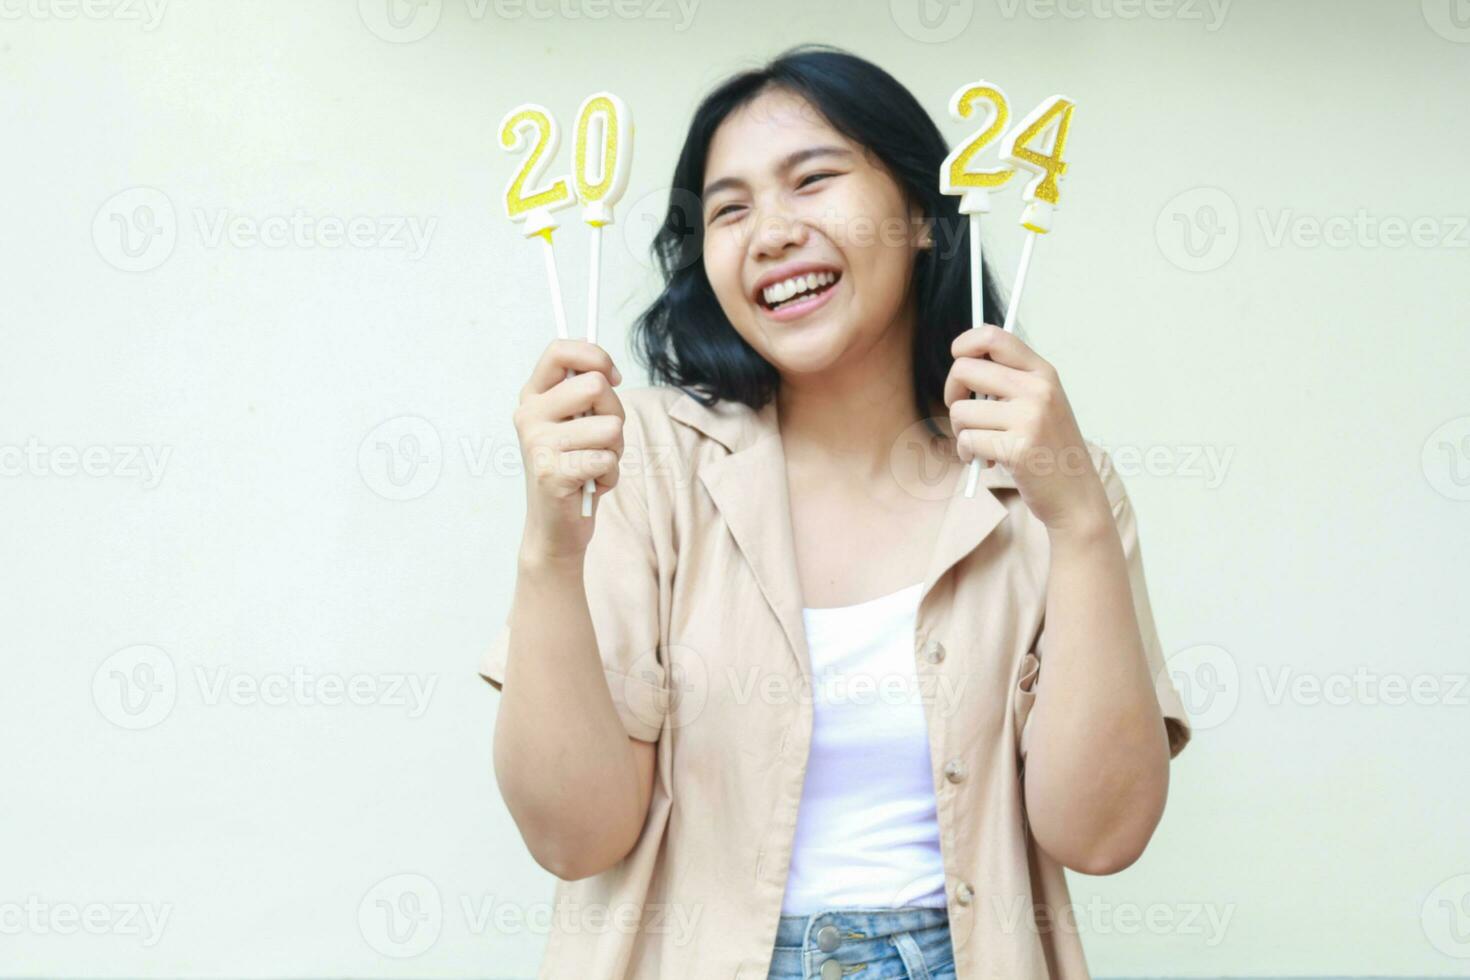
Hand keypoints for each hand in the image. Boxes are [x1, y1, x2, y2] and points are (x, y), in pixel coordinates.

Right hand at [513, 339, 624, 561]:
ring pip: (610, 427)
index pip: (560, 350)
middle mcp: (529, 415)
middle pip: (595, 386)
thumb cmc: (574, 469)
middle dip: (615, 413)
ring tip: (594, 465)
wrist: (555, 527)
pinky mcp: (552, 473)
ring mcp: (537, 444)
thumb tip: (598, 356)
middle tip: (602, 440)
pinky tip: (591, 485)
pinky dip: (610, 476)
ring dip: (615, 451)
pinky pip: (607, 460)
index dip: (595, 356)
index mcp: (533, 396)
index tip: (613, 378)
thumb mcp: (575, 422)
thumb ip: (582, 390)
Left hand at [944, 324, 1111, 539]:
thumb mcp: (1041, 403)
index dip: (964, 344)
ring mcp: (1029, 418)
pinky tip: (986, 463)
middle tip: (964, 414)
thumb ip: (1010, 380)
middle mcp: (1038, 389)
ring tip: (982, 446)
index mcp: (1043, 372)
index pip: (994, 336)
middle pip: (963, 370)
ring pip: (960, 411)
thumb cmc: (1049, 449)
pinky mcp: (1018, 449)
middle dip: (952, 393)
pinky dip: (967, 455)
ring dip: (961, 432)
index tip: (957, 358)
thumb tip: (962, 361)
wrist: (1075, 496)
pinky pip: (966, 441)